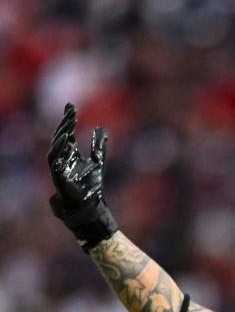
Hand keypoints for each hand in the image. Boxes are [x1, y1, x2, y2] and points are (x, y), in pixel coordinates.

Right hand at [47, 103, 116, 249]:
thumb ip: (99, 146)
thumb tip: (102, 128)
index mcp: (70, 153)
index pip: (67, 132)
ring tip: (68, 123)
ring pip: (55, 147)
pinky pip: (55, 160)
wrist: (90, 205)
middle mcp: (62, 158)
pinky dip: (59, 149)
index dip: (68, 120)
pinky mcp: (58, 175)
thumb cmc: (91, 185)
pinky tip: (66, 140)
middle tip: (71, 111)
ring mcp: (59, 166)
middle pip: (61, 137)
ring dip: (60, 134)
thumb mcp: (98, 161)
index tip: (71, 106)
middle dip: (65, 123)